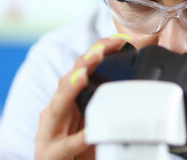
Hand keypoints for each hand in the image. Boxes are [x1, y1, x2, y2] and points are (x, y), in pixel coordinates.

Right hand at [34, 34, 130, 159]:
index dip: (97, 52)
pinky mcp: (50, 154)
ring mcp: (49, 133)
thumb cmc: (77, 151)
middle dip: (82, 64)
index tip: (119, 40)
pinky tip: (89, 133)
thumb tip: (137, 90)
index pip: (81, 70)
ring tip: (83, 77)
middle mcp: (55, 113)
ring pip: (57, 107)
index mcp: (67, 103)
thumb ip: (107, 106)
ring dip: (70, 90)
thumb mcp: (94, 123)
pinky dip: (76, 138)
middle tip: (99, 51)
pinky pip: (64, 146)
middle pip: (67, 82)